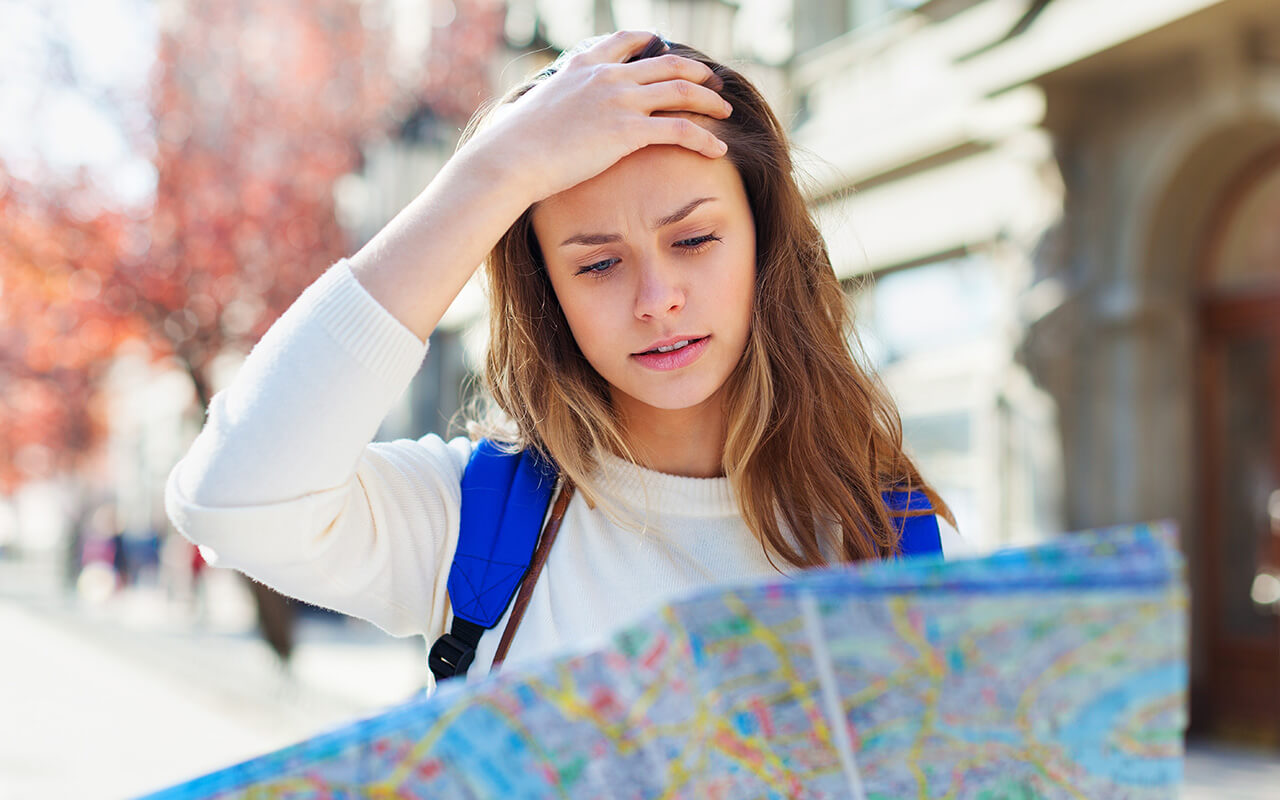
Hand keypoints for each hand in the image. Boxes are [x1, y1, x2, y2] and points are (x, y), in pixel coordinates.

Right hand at [463, 31, 731, 204]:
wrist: (511, 158)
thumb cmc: (515, 144)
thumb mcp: (537, 108)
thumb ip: (557, 102)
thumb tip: (552, 117)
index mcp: (584, 65)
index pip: (626, 40)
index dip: (653, 42)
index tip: (668, 50)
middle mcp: (607, 76)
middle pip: (667, 63)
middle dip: (697, 71)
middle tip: (714, 82)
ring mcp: (620, 100)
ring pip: (682, 91)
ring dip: (710, 100)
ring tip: (726, 111)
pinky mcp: (628, 131)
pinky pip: (680, 129)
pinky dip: (704, 138)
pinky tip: (718, 149)